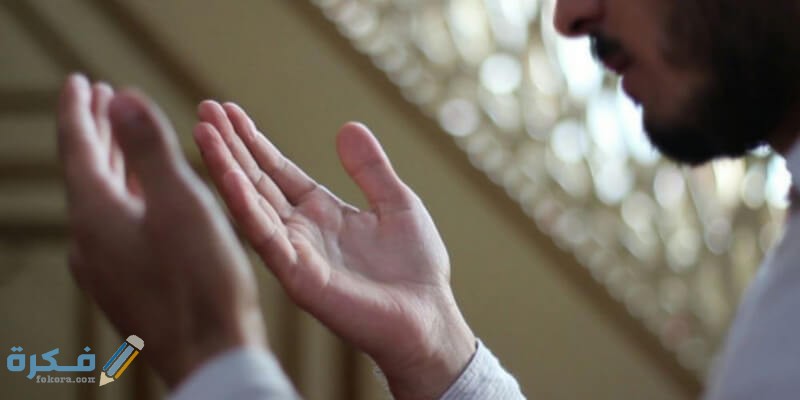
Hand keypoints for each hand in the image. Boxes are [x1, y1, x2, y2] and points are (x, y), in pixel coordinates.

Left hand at [57, 75, 266, 387]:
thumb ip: (150, 150)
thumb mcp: (182, 204)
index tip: (80, 82)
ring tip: (121, 140)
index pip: (78, 146)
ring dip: (111, 165)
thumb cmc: (201, 282)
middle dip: (95, 133)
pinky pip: (114, 227)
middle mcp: (89, 239)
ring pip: (101, 201)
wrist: (208, 356)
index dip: (80, 110)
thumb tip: (124, 97)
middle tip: (102, 100)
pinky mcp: (122, 284)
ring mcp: (103, 266)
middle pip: (86, 172)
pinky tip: (143, 199)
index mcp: (97, 214)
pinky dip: (124, 197)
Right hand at [193, 101, 475, 398]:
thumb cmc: (416, 268)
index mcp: (321, 213)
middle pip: (256, 182)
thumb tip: (348, 126)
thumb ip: (370, 168)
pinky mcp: (299, 277)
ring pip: (251, 205)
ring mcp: (295, 254)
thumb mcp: (397, 202)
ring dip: (226, 168)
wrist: (429, 317)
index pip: (277, 171)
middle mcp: (300, 231)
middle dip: (230, 147)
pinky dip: (244, 206)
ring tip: (203, 132)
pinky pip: (265, 237)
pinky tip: (228, 176)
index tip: (229, 111)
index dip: (254, 142)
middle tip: (204, 109)